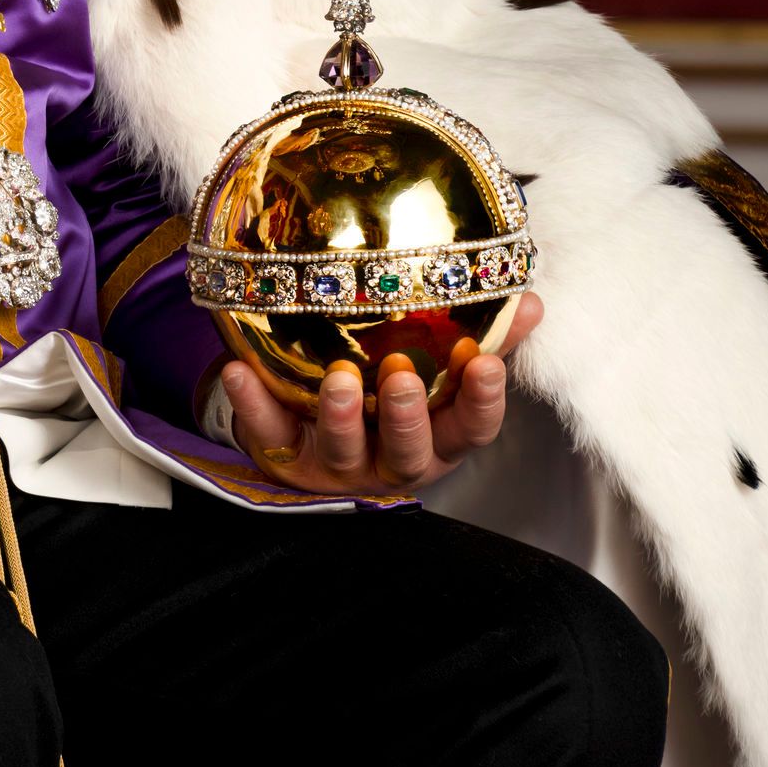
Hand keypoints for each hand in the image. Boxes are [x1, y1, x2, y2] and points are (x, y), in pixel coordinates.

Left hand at [222, 292, 544, 495]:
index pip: (471, 429)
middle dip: (406, 417)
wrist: (315, 428)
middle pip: (408, 452)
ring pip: (344, 451)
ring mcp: (338, 465)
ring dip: (341, 416)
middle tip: (401, 377)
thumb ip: (484, 337)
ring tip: (339, 380)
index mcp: (437, 439)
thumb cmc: (392, 394)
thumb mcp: (441, 374)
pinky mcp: (285, 458)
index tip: (483, 363)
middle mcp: (392, 460)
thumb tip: (530, 301)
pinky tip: (237, 372)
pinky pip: (267, 433)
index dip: (481, 402)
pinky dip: (252, 405)